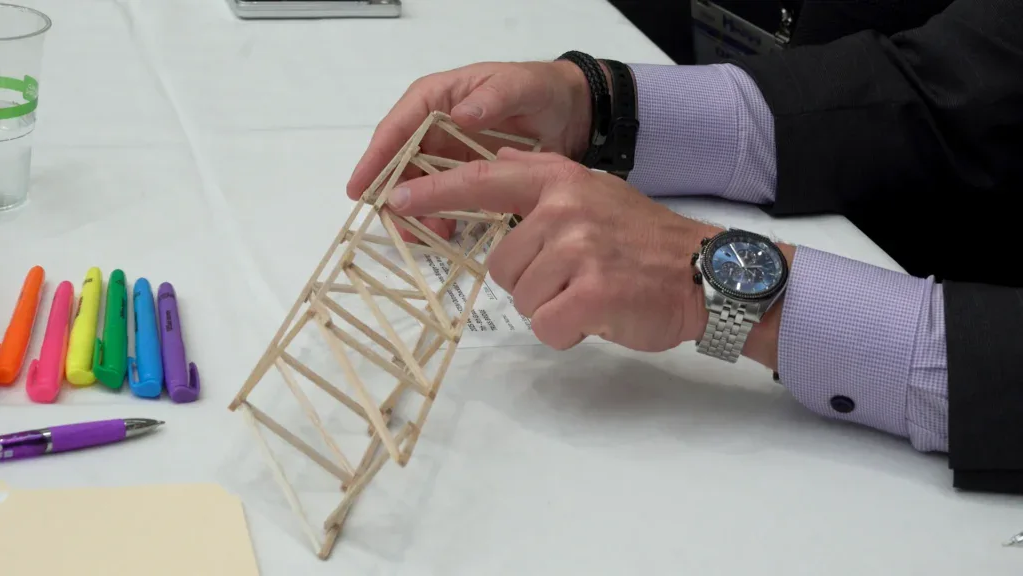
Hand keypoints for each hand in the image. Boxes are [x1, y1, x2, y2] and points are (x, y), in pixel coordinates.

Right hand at [347, 60, 597, 238]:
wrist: (569, 112)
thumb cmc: (539, 89)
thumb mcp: (519, 85)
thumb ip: (493, 97)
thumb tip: (460, 115)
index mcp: (435, 98)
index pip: (396, 128)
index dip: (375, 159)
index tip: (359, 189)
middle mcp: (433, 126)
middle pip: (399, 163)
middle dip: (392, 194)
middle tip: (393, 224)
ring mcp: (447, 152)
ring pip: (418, 185)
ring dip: (415, 210)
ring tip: (422, 234)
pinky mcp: (464, 174)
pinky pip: (443, 197)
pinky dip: (439, 215)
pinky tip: (444, 232)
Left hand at [387, 148, 722, 352]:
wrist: (702, 272)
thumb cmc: (642, 239)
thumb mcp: (592, 190)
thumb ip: (540, 180)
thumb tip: (495, 158)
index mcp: (560, 181)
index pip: (484, 181)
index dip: (436, 191)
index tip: (396, 199)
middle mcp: (564, 209)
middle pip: (501, 264)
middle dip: (530, 281)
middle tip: (574, 276)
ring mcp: (579, 249)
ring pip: (522, 298)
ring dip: (551, 307)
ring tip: (591, 293)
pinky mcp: (592, 293)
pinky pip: (546, 325)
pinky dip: (567, 332)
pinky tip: (597, 316)